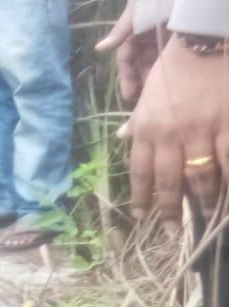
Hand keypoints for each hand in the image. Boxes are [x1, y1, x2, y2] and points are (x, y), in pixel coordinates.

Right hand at [97, 4, 165, 103]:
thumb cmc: (155, 2)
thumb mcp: (137, 12)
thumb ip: (120, 31)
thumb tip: (99, 49)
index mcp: (134, 32)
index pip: (126, 58)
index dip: (126, 76)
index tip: (129, 95)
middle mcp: (146, 38)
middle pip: (138, 64)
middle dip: (138, 81)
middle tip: (142, 100)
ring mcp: (162, 40)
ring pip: (152, 64)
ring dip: (150, 80)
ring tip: (154, 96)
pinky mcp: (178, 43)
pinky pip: (169, 60)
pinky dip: (165, 72)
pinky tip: (167, 84)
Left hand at [122, 37, 228, 231]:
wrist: (204, 42)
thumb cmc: (174, 67)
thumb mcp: (146, 94)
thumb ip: (137, 121)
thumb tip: (121, 138)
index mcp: (147, 129)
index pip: (140, 172)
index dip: (141, 197)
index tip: (142, 217)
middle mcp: (171, 135)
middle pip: (169, 181)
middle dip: (169, 209)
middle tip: (169, 231)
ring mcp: (202, 130)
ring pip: (202, 175)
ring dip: (204, 200)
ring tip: (206, 216)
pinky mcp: (228, 123)